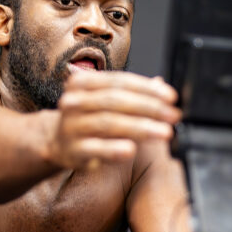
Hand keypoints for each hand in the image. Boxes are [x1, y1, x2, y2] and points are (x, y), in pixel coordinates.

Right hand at [49, 71, 180, 168]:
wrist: (58, 143)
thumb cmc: (88, 119)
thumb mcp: (107, 101)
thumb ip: (133, 93)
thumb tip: (162, 85)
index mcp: (83, 82)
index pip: (120, 81)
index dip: (147, 89)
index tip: (171, 97)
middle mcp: (74, 101)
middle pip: (115, 101)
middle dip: (149, 108)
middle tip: (173, 116)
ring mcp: (71, 126)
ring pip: (108, 123)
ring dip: (140, 128)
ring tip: (164, 132)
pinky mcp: (71, 150)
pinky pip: (94, 148)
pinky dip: (113, 149)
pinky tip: (131, 150)